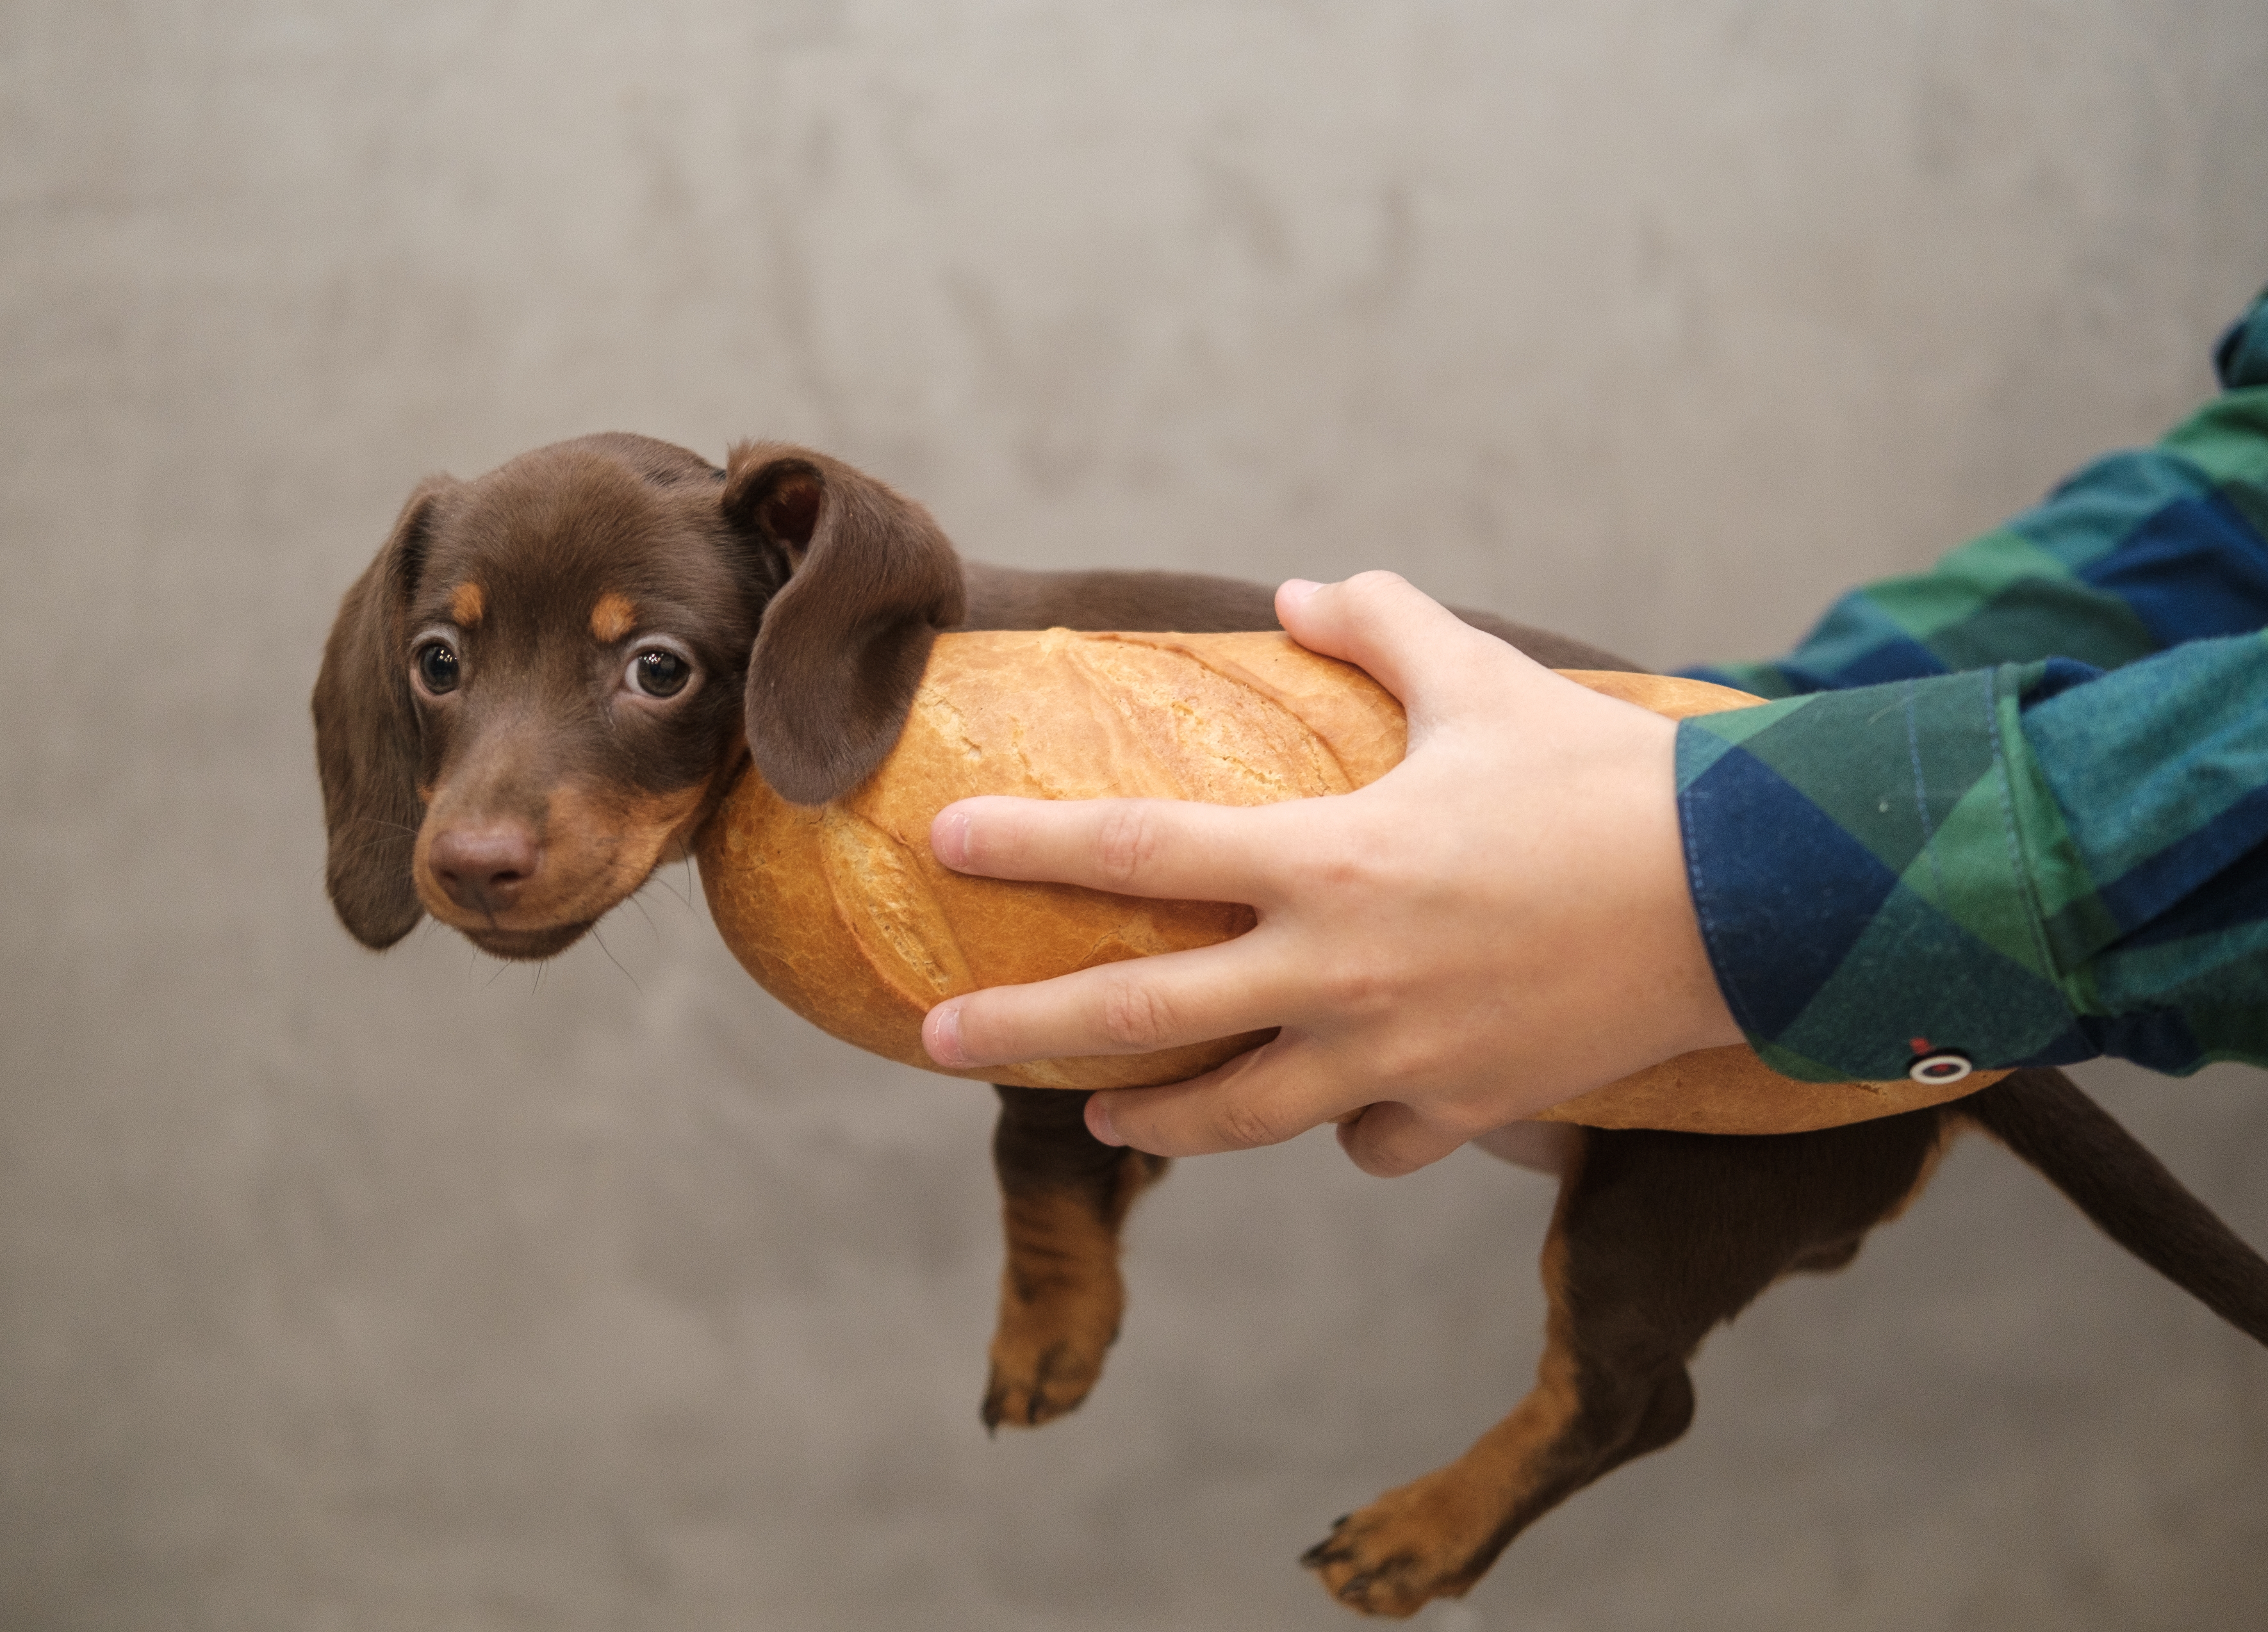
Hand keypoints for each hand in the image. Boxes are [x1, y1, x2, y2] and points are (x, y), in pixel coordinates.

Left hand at [920, 572, 1741, 1175]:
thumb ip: (1384, 627)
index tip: (947, 841)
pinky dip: (1345, 1129)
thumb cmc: (1611, 779)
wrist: (1750, 898)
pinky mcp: (1462, 1109)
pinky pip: (1369, 1141)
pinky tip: (1338, 1109)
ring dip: (1157, 1115)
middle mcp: (1340, 972)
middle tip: (939, 1040)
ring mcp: (1397, 1056)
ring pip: (1236, 1114)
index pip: (1140, 848)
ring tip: (1105, 1111)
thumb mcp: (1488, 681)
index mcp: (1330, 858)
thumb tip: (1301, 595)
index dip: (1032, 843)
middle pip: (1143, 1013)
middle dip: (1025, 1029)